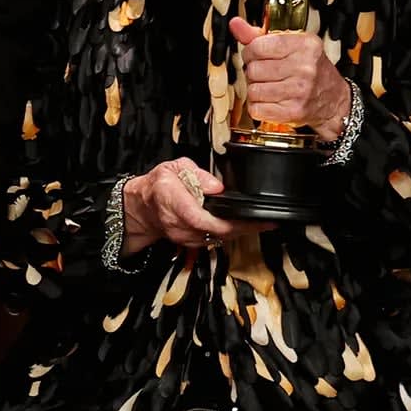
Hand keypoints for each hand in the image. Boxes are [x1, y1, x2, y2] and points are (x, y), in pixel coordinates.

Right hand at [122, 158, 272, 253]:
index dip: (228, 222)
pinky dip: (229, 234)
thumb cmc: (158, 185)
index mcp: (172, 201)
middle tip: (268, 221)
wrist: (142, 207)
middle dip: (243, 228)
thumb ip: (197, 174)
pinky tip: (241, 227)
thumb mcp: (174, 167)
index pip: (200, 218)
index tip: (251, 220)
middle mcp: (178, 223)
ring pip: (217, 238)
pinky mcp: (189, 243)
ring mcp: (183, 236)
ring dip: (239, 232)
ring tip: (260, 224)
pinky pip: (213, 240)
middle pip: (215, 231)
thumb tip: (217, 186)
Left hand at [229, 18, 351, 139]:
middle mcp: (305, 68)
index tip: (256, 55)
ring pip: (253, 90)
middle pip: (253, 69)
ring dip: (256, 89)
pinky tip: (271, 100)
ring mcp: (300, 91)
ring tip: (270, 86)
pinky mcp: (293, 112)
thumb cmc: (310, 70)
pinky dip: (259, 106)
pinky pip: (256, 108)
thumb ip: (259, 35)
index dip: (250, 52)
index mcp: (305, 45)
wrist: (334, 100)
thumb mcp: (291, 45)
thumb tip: (235, 24)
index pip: (258, 46)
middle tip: (266, 73)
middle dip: (253, 71)